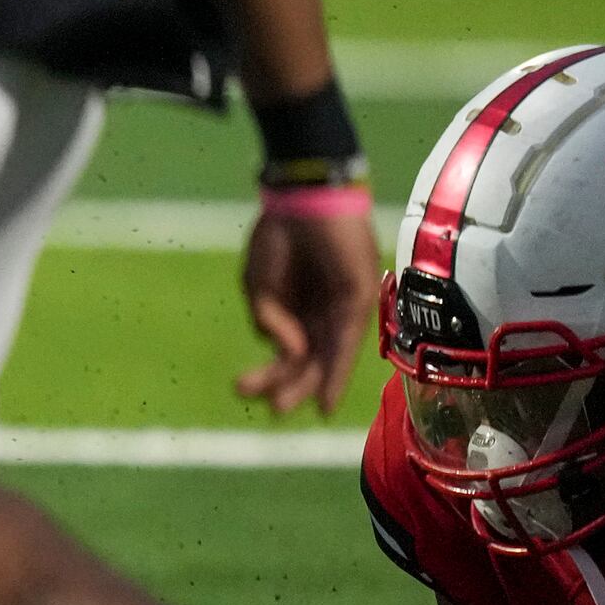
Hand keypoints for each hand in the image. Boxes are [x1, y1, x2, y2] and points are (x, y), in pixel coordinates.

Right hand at [236, 202, 376, 415]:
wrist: (303, 197)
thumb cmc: (278, 235)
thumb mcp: (257, 284)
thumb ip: (268, 320)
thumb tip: (291, 351)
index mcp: (298, 309)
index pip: (288, 351)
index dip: (272, 374)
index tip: (246, 389)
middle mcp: (323, 313)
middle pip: (307, 361)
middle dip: (287, 385)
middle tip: (271, 407)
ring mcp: (342, 308)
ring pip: (326, 358)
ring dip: (308, 386)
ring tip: (283, 406)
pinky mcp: (358, 299)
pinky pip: (347, 342)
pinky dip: (337, 372)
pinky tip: (326, 398)